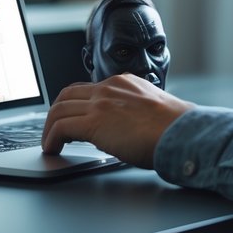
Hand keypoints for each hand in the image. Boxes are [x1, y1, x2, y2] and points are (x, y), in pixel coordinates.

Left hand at [41, 75, 194, 168]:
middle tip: (53, 129)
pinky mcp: (94, 122)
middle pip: (68, 94)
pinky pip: (60, 127)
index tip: (72, 117)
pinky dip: (51, 138)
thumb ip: (133, 113)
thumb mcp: (152, 110)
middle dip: (56, 112)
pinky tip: (52, 149)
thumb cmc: (176, 128)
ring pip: (59, 109)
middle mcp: (109, 87)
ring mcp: (100, 103)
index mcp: (124, 83)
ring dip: (49, 127)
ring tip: (49, 143)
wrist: (182, 132)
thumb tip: (122, 130)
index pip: (90, 88)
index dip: (76, 104)